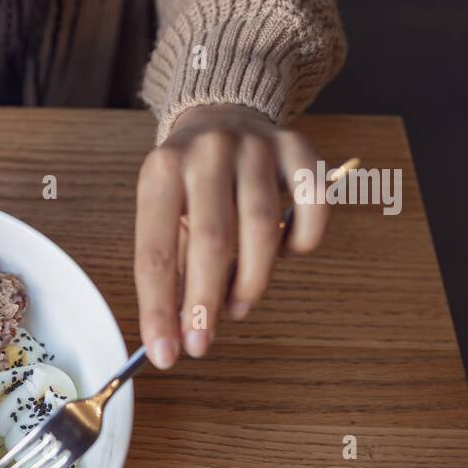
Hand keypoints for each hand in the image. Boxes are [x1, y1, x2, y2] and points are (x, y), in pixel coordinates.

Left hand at [134, 103, 325, 368]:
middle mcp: (206, 152)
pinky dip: (300, 243)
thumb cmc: (191, 184)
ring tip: (238, 306)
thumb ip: (173, 269)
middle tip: (202, 344)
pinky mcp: (299, 147)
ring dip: (252, 282)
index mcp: (160, 172)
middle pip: (211, 241)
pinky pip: (313, 207)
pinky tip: (283, 254)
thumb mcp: (166, 214)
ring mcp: (256, 146)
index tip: (165, 354)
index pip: (154, 252)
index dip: (159, 309)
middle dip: (206, 304)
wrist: (223, 113)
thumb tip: (176, 335)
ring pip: (263, 229)